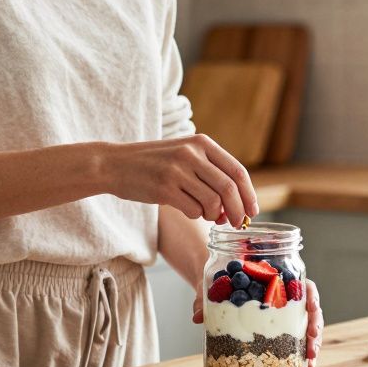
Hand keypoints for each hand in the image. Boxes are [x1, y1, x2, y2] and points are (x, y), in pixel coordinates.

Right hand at [102, 134, 257, 227]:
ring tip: (205, 214)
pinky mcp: (164, 188)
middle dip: (237, 211)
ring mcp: (177, 170)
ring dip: (214, 215)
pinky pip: (193, 210)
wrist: (114, 163)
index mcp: (202, 143)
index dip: (249, 195)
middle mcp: (192, 154)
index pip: (238, 171)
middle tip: (236, 224)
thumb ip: (210, 172)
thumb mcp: (184, 154)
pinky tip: (187, 209)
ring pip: (213, 203)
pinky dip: (195, 215)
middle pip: (229, 189)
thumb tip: (237, 205)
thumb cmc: (153, 163)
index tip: (252, 211)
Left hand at [191, 278, 322, 366]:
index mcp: (277, 280)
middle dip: (314, 329)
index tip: (311, 307)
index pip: (303, 284)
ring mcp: (285, 315)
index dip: (311, 296)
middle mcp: (286, 298)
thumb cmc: (218, 281)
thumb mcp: (212, 287)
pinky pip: (296, 341)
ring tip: (310, 364)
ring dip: (312, 346)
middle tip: (311, 346)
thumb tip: (196, 317)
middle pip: (310, 311)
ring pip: (306, 328)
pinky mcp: (281, 330)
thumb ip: (205, 299)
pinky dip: (302, 356)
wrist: (216, 286)